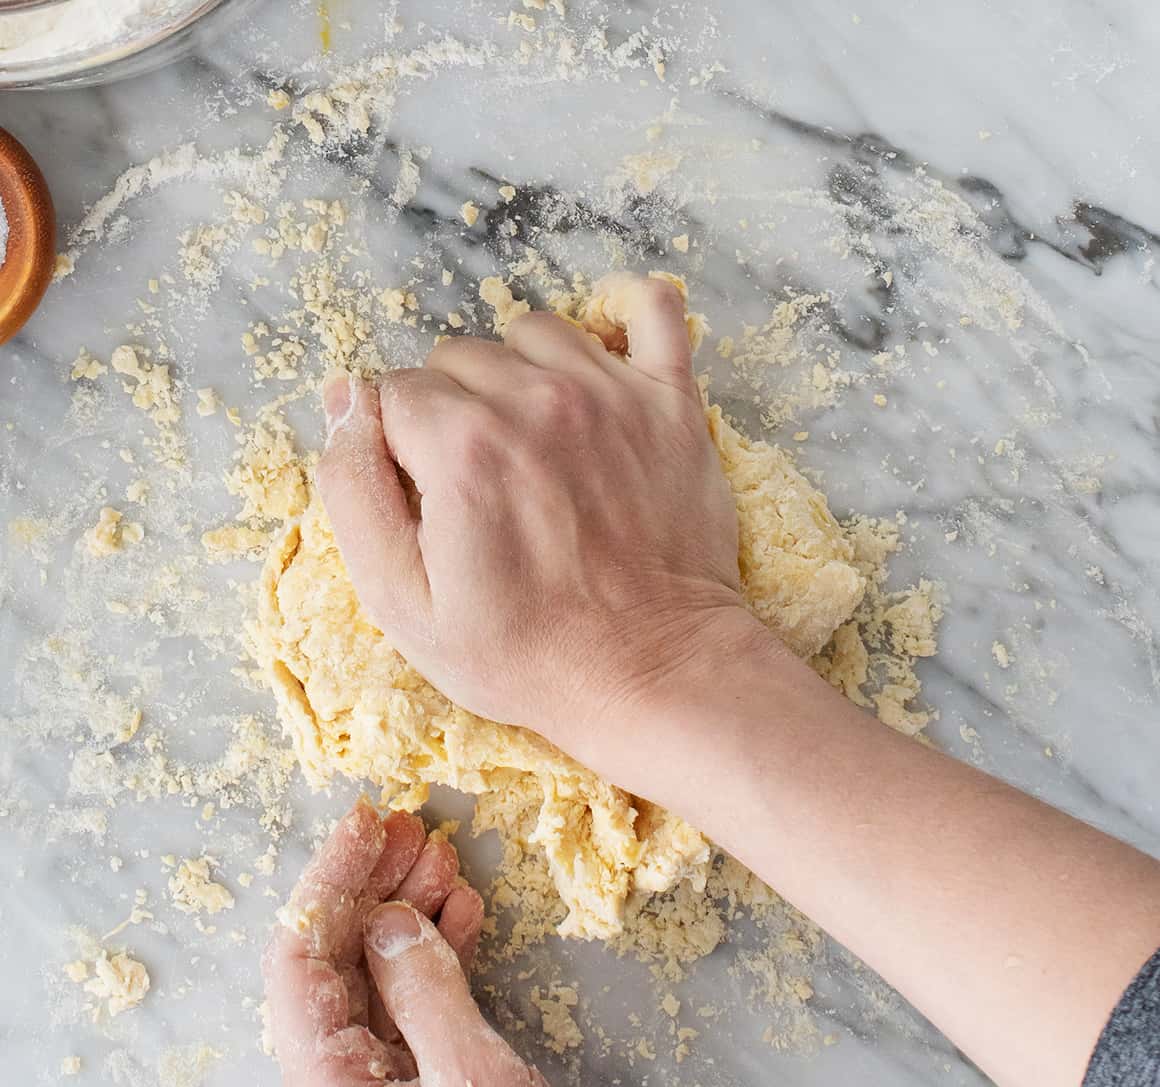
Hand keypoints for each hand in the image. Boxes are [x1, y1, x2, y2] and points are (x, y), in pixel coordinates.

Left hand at [264, 801, 546, 1086]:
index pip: (297, 960)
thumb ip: (426, 996)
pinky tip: (463, 911)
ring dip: (413, 908)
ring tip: (443, 860)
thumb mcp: (466, 1075)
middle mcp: (341, 1073)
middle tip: (411, 830)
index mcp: (326, 1076)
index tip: (364, 823)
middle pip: (337, 958)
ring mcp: (380, 1077)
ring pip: (379, 973)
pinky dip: (440, 951)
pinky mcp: (420, 1079)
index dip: (329, 880)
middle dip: (377, 883)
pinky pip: (415, 1001)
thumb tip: (391, 921)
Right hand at [317, 275, 752, 767]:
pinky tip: (604, 347)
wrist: (651, 675)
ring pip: (534, 332)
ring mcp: (614, 394)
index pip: (395, 393)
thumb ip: (353, 490)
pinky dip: (624, 310)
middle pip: (459, 359)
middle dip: (452, 412)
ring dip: (520, 373)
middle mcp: (538, 400)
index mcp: (464, 446)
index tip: (429, 498)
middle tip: (481, 483)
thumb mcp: (400, 602)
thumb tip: (344, 399)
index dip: (399, 446)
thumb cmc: (524, 653)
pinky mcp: (673, 404)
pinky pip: (653, 307)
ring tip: (533, 438)